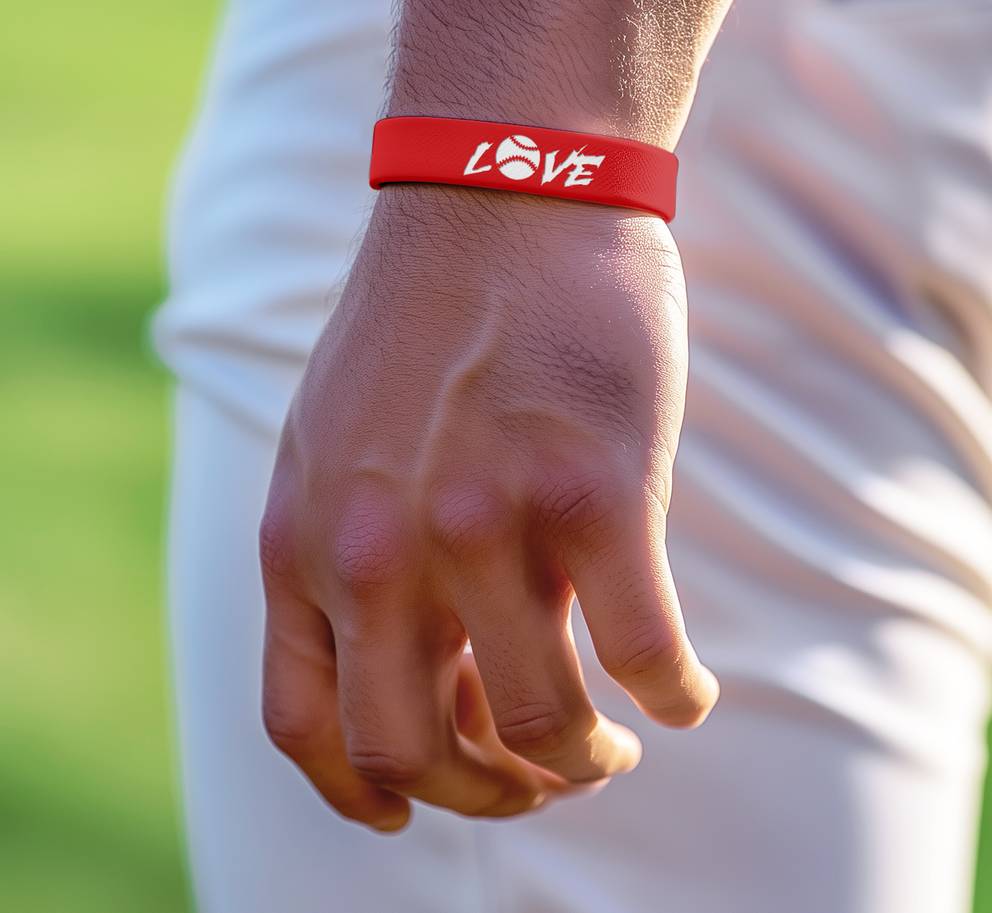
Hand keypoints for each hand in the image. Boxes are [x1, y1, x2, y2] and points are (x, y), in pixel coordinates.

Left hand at [259, 184, 718, 829]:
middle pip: (420, 755)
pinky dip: (672, 697)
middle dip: (488, 792)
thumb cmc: (431, 310)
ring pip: (544, 727)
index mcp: (306, 534)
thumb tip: (409, 649)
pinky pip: (645, 658)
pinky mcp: (594, 491)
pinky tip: (686, 688)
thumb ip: (342, 539)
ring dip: (585, 761)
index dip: (371, 794)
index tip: (423, 806)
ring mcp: (485, 523)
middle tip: (542, 772)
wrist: (503, 184)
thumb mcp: (336, 431)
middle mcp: (379, 548)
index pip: (312, 726)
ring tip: (615, 739)